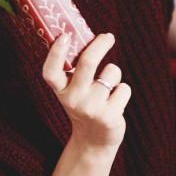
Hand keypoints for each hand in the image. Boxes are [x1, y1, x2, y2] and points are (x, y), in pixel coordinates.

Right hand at [43, 32, 128, 148]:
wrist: (94, 140)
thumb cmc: (86, 105)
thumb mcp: (75, 90)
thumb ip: (76, 70)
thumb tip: (88, 38)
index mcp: (61, 91)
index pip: (51, 71)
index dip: (55, 52)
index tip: (64, 35)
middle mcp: (74, 99)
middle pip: (87, 62)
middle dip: (100, 44)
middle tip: (108, 36)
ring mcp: (92, 108)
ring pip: (112, 72)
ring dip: (114, 74)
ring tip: (108, 88)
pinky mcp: (110, 116)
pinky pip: (124, 88)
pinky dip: (122, 90)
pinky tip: (114, 102)